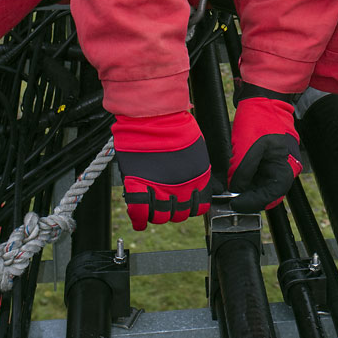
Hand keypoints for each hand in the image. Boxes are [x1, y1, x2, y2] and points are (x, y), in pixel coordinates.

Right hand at [112, 110, 210, 230]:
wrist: (156, 115)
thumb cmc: (177, 124)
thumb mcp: (196, 148)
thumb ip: (195, 168)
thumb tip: (194, 178)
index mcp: (198, 180)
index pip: (199, 207)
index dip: (192, 206)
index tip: (187, 202)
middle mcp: (181, 189)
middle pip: (178, 214)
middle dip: (173, 211)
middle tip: (166, 201)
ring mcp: (159, 189)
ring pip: (160, 217)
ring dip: (156, 214)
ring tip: (152, 207)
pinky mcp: (138, 185)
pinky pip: (139, 211)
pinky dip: (138, 218)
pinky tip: (139, 221)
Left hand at [228, 94, 301, 211]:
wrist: (263, 97)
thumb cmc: (260, 118)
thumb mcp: (247, 150)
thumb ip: (242, 174)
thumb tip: (236, 189)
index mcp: (286, 169)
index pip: (269, 197)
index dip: (250, 202)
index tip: (234, 203)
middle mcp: (285, 168)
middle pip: (265, 192)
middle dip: (247, 195)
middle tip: (230, 196)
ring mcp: (277, 161)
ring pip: (260, 183)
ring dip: (246, 185)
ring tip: (230, 183)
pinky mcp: (269, 155)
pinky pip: (258, 171)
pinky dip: (247, 174)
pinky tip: (235, 172)